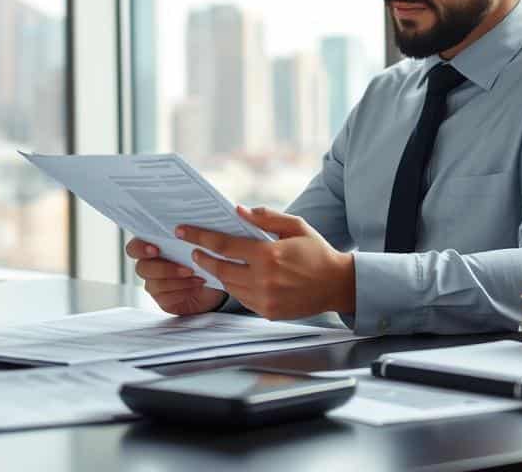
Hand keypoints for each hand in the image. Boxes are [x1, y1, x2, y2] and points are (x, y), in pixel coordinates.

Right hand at [125, 237, 227, 315]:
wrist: (213, 281)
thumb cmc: (202, 258)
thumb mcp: (196, 245)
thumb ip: (184, 238)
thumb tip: (184, 231)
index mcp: (152, 248)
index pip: (134, 248)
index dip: (140, 249)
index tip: (156, 249)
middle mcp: (149, 266)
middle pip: (142, 268)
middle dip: (165, 269)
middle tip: (187, 269)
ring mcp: (154, 284)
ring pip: (156, 284)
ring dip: (179, 280)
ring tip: (198, 276)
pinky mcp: (162, 299)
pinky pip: (166, 297)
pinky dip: (183, 291)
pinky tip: (196, 285)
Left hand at [178, 205, 355, 319]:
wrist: (337, 285)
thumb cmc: (316, 251)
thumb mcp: (296, 226)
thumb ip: (266, 217)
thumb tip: (238, 210)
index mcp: (268, 254)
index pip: (224, 244)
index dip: (200, 236)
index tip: (183, 231)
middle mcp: (263, 279)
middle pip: (220, 268)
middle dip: (202, 257)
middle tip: (194, 250)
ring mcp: (264, 298)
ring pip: (229, 285)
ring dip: (217, 273)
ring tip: (211, 262)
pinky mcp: (267, 312)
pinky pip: (241, 298)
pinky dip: (234, 286)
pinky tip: (233, 277)